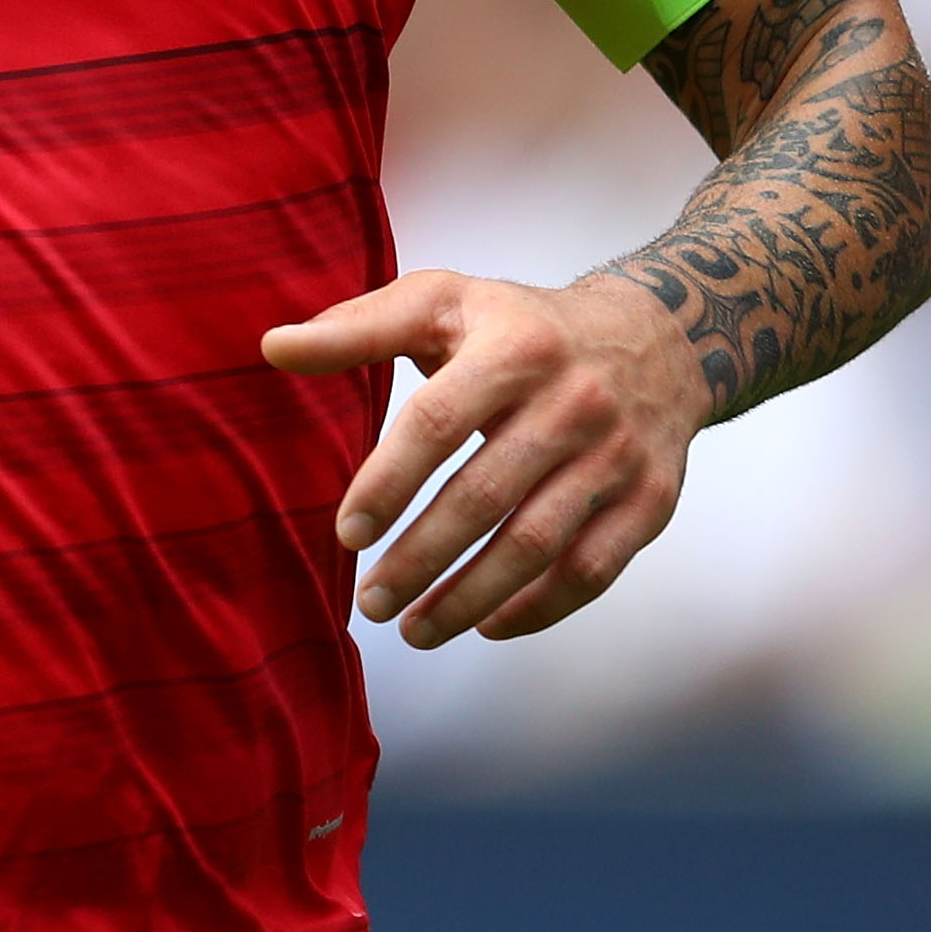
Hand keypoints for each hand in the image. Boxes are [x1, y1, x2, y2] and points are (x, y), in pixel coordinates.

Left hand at [263, 269, 706, 647]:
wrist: (658, 340)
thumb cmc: (522, 325)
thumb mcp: (444, 303)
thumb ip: (357, 328)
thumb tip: (272, 347)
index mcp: (514, 348)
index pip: (437, 424)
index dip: (387, 484)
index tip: (345, 535)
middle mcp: (574, 402)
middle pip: (486, 496)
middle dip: (421, 559)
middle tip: (369, 602)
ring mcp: (619, 456)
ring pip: (539, 544)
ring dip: (471, 598)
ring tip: (413, 628)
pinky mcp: (651, 501)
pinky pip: (592, 570)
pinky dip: (538, 608)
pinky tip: (487, 625)